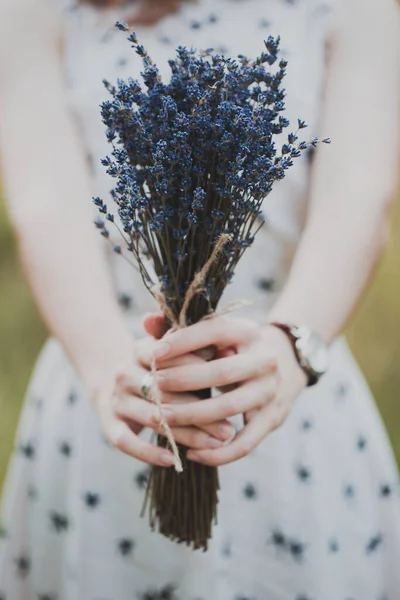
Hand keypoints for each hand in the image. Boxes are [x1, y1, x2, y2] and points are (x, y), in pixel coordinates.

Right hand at [89, 331, 234, 467]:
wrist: (109, 378)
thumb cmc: (159, 368)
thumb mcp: (174, 354)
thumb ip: (199, 350)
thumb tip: (230, 351)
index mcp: (140, 350)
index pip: (169, 358)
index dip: (197, 368)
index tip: (227, 382)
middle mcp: (124, 374)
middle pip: (164, 393)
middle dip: (200, 412)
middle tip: (229, 429)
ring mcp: (115, 400)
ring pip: (153, 419)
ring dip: (186, 434)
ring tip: (215, 444)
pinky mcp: (109, 425)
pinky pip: (126, 442)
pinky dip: (148, 453)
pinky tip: (173, 460)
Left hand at [152, 316, 307, 465]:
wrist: (286, 363)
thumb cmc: (234, 347)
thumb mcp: (216, 332)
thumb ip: (180, 328)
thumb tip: (146, 321)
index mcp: (248, 332)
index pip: (215, 331)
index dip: (184, 341)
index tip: (154, 353)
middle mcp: (264, 360)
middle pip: (222, 372)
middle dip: (183, 380)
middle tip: (153, 385)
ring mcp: (270, 391)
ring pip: (228, 408)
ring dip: (192, 416)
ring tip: (163, 417)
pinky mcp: (272, 419)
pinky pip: (244, 444)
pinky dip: (217, 454)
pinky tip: (191, 454)